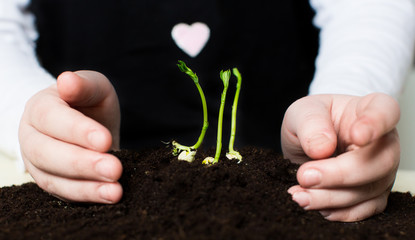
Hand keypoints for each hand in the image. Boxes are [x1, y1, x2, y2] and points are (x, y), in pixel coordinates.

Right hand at [19, 71, 122, 202]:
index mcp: (39, 108)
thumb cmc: (89, 102)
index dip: (77, 130)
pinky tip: (110, 195)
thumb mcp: (93, 87)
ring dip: (86, 187)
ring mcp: (38, 164)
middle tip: (115, 169)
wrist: (86, 123)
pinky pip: (65, 194)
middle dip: (82, 163)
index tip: (104, 140)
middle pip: (47, 153)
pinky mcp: (52, 183)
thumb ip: (84, 84)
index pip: (50, 118)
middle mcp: (32, 137)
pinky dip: (88, 196)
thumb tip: (67, 80)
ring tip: (115, 190)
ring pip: (53, 179)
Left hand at [281, 93, 399, 221]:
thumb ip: (310, 123)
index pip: (385, 112)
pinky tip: (316, 208)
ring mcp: (382, 170)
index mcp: (371, 109)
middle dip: (339, 174)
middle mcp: (384, 141)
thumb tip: (322, 148)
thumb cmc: (312, 122)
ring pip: (368, 190)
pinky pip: (364, 209)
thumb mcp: (302, 112)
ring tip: (299, 196)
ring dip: (331, 197)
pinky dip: (339, 212)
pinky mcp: (373, 194)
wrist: (309, 143)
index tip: (357, 135)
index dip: (375, 125)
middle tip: (304, 176)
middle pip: (379, 162)